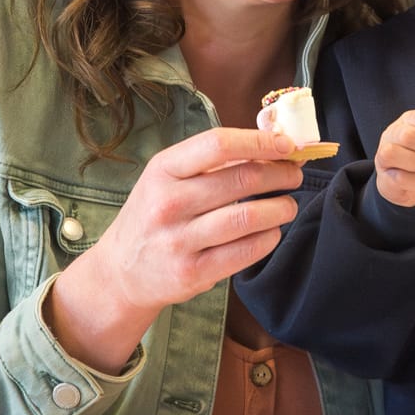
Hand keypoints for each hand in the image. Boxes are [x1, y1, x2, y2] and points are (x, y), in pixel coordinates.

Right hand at [50, 127, 302, 371]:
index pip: (218, 144)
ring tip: (287, 206)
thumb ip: (211, 162)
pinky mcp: (193, 273)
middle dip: (280, 174)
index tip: (286, 145)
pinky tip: (271, 231)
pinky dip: (269, 238)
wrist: (120, 271)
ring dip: (281, 208)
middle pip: (242, 179)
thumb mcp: (167, 178)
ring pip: (249, 217)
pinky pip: (246, 251)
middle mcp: (168, 203)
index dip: (260, 142)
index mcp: (163, 170)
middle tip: (293, 176)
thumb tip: (271, 147)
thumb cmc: (153, 214)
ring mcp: (179, 240)